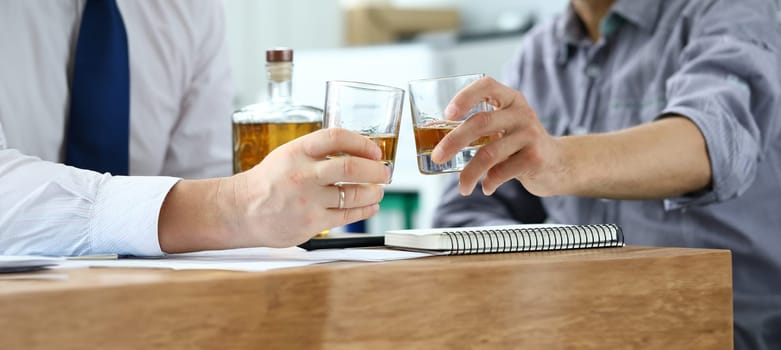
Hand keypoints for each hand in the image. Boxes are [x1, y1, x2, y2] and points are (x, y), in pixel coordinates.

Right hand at [159, 128, 389, 251]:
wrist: (241, 210)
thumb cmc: (268, 181)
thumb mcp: (288, 154)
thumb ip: (317, 152)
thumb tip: (356, 150)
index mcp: (297, 151)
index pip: (336, 137)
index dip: (361, 142)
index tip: (374, 149)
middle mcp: (303, 174)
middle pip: (350, 168)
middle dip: (376, 170)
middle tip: (385, 172)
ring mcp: (308, 200)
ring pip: (353, 194)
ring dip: (374, 191)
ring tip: (378, 189)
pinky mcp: (311, 222)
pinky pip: (347, 215)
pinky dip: (365, 210)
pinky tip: (370, 206)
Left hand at [430, 77, 569, 196]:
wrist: (557, 162)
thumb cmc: (519, 144)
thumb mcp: (503, 127)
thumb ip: (477, 128)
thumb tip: (432, 134)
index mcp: (510, 99)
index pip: (486, 86)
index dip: (464, 97)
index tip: (447, 113)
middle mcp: (521, 112)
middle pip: (481, 123)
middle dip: (453, 141)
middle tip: (437, 157)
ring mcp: (530, 134)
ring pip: (489, 153)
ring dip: (469, 173)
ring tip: (462, 187)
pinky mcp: (535, 157)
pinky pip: (502, 171)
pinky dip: (489, 182)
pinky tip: (486, 187)